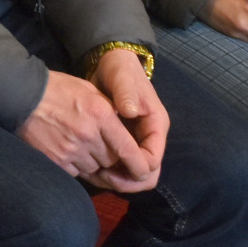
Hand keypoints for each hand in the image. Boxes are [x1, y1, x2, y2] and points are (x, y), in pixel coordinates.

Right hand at [18, 70, 146, 181]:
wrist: (20, 95)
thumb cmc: (56, 88)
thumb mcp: (88, 90)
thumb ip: (109, 110)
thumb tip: (126, 129)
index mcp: (100, 115)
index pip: (128, 150)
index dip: (139, 165)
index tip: (144, 173)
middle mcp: (88, 136)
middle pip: (112, 160)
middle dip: (112, 157)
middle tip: (101, 145)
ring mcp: (70, 150)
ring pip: (94, 168)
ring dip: (93, 161)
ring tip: (80, 144)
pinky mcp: (56, 161)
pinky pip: (76, 172)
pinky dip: (76, 165)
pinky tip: (67, 150)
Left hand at [86, 49, 168, 192]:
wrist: (112, 65)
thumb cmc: (121, 71)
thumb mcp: (123, 79)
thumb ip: (126, 94)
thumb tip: (129, 111)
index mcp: (156, 125)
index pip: (152, 159)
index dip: (135, 168)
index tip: (112, 169)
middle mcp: (149, 137)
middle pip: (147, 173)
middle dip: (128, 180)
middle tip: (103, 178)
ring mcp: (137, 141)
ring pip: (134, 172)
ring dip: (118, 179)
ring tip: (95, 175)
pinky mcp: (124, 142)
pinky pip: (122, 165)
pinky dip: (110, 171)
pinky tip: (92, 169)